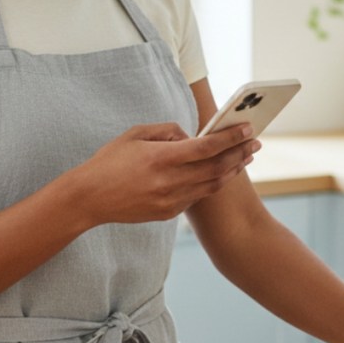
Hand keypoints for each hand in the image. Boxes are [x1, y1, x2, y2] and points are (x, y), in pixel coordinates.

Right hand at [70, 122, 259, 226]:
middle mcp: (169, 181)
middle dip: (239, 153)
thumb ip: (166, 131)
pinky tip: (221, 174)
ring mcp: (170, 200)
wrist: (88, 199)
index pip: (206, 147)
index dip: (230, 138)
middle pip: (216, 167)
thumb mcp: (135, 134)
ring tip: (245, 158)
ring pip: (212, 185)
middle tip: (255, 143)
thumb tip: (190, 136)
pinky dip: (212, 184)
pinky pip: (197, 196)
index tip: (247, 129)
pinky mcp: (168, 213)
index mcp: (161, 158)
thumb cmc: (109, 161)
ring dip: (232, 170)